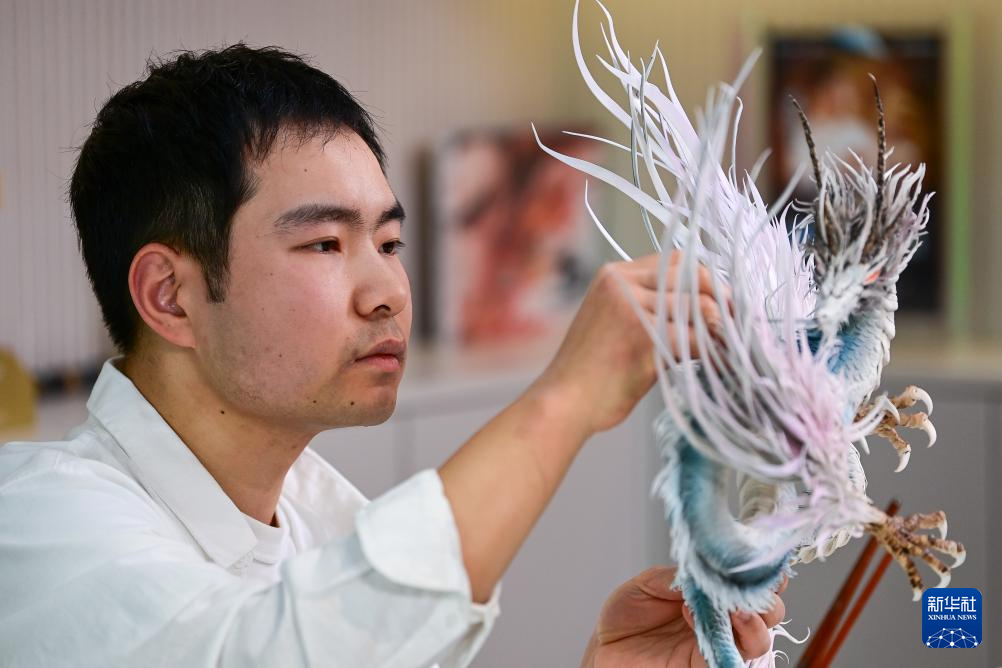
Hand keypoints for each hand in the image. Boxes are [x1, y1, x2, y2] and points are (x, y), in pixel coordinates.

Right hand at [537, 251, 723, 434]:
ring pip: (699, 308)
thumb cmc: (590, 373)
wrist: (563, 403)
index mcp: (614, 275)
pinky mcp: (643, 336)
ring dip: (722, 330)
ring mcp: (631, 307)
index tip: (725, 303)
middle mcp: (621, 283)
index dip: (707, 280)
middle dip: (722, 300)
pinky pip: (695, 338)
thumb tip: (704, 310)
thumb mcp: (615, 325)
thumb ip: (649, 308)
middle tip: (740, 325)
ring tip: (734, 349)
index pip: (676, 261)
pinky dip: (715, 353)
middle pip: (693, 276)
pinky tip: (722, 366)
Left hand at [580, 566, 786, 667]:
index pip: (749, 580)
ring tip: (736, 606)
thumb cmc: (627, 616)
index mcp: (712, 592)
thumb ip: (677, 578)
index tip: (756, 553)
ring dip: (754, 618)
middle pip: (768, 609)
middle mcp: (722, 619)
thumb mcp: (646, 584)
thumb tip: (703, 568)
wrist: (606, 650)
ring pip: (759, 637)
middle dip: (766, 594)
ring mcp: (718, 643)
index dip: (760, 568)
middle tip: (749, 581)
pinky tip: (718, 621)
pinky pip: (732, 658)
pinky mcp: (706, 665)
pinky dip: (732, 640)